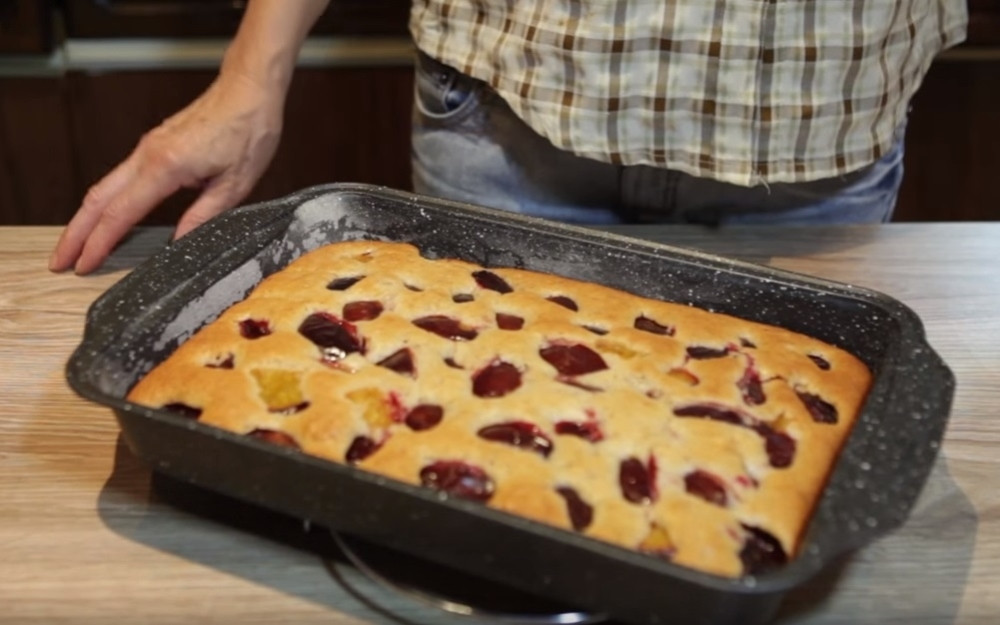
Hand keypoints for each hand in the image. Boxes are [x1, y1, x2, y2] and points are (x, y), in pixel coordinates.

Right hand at [49, 69, 283, 273]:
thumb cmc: (248, 130)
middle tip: (59, 260)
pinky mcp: (154, 145)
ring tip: (76, 245)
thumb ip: (203, 216)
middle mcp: (147, 154)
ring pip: (105, 186)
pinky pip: (120, 177)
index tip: (84, 265)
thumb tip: (178, 244)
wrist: (248, 90)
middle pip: (97, 198)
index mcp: (165, 166)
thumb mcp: (235, 184)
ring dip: (86, 217)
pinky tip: (105, 217)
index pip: (120, 212)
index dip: (99, 243)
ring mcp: (147, 148)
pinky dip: (105, 201)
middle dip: (75, 233)